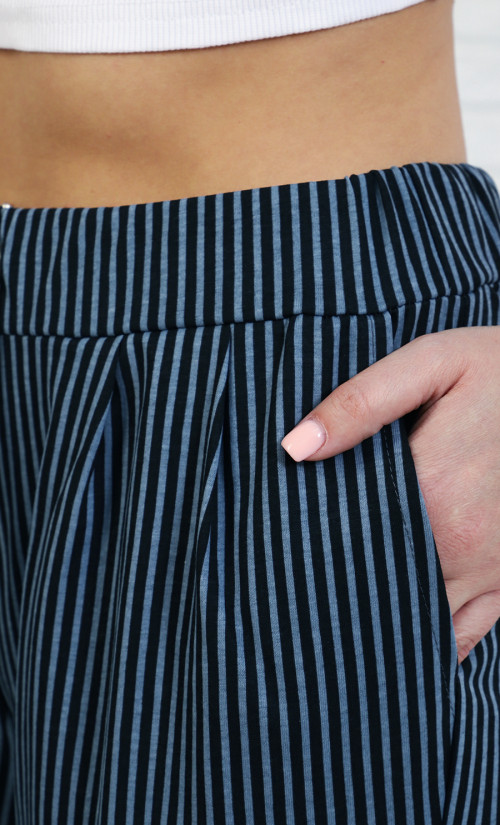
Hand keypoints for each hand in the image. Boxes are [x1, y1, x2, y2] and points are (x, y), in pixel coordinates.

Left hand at [281, 326, 499, 664]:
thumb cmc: (497, 369)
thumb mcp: (431, 362)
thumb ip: (362, 402)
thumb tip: (294, 446)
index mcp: (430, 488)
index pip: (343, 537)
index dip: (303, 547)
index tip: (273, 554)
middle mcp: (461, 541)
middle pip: (374, 583)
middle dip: (332, 590)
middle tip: (289, 594)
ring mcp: (492, 567)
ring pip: (419, 621)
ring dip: (376, 624)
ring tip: (333, 627)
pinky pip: (469, 633)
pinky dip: (432, 644)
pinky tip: (398, 645)